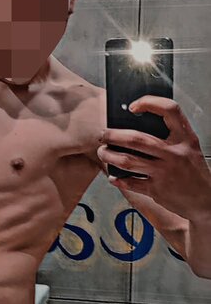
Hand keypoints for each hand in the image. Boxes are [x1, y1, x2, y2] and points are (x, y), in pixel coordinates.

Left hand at [97, 96, 210, 220]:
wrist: (206, 200)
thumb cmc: (194, 171)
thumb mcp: (190, 147)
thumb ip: (171, 136)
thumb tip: (135, 125)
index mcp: (186, 138)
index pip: (169, 110)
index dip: (149, 102)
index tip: (133, 106)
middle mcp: (175, 154)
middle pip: (136, 139)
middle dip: (113, 135)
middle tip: (104, 134)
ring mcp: (165, 172)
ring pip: (127, 161)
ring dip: (109, 155)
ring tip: (103, 152)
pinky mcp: (157, 190)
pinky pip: (131, 183)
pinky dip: (118, 179)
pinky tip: (113, 176)